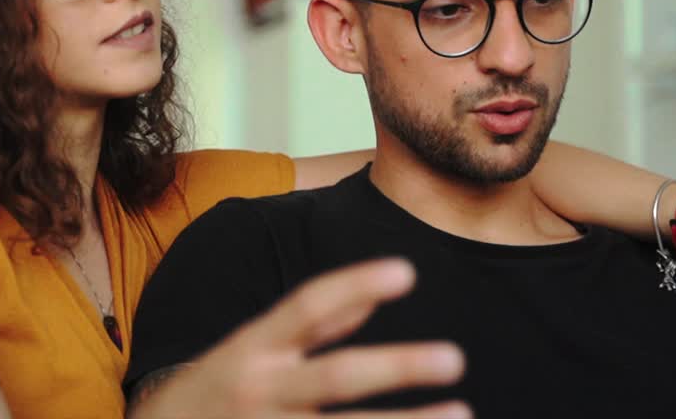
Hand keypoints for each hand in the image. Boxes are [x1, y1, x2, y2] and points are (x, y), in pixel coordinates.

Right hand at [129, 258, 469, 418]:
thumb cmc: (213, 395)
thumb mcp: (247, 350)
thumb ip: (307, 326)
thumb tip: (368, 299)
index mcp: (252, 349)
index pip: (306, 305)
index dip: (355, 284)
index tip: (407, 271)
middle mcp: (261, 392)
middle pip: (337, 376)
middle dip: (397, 366)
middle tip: (455, 358)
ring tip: (462, 414)